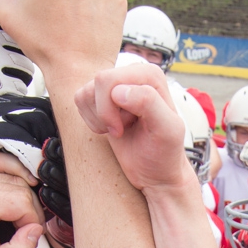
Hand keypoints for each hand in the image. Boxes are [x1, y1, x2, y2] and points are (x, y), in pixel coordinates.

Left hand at [0, 153, 44, 247]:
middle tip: (25, 232)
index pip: (22, 202)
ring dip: (25, 198)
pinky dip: (16, 173)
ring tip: (20, 219)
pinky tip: (23, 188)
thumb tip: (35, 231)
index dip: (33, 222)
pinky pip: (1, 163)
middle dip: (30, 212)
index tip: (27, 237)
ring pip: (15, 177)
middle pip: (21, 188)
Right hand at [73, 63, 196, 199]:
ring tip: (119, 130)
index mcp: (151, 76)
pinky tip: (109, 129)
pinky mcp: (103, 98)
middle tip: (120, 130)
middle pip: (98, 81)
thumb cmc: (164, 153)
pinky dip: (90, 121)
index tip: (126, 128)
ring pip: (85, 92)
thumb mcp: (167, 130)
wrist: (156, 172)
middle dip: (104, 114)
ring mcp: (117, 85)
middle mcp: (134, 75)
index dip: (109, 110)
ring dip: (98, 119)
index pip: (110, 80)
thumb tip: (118, 91)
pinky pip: (80, 99)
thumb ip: (149, 103)